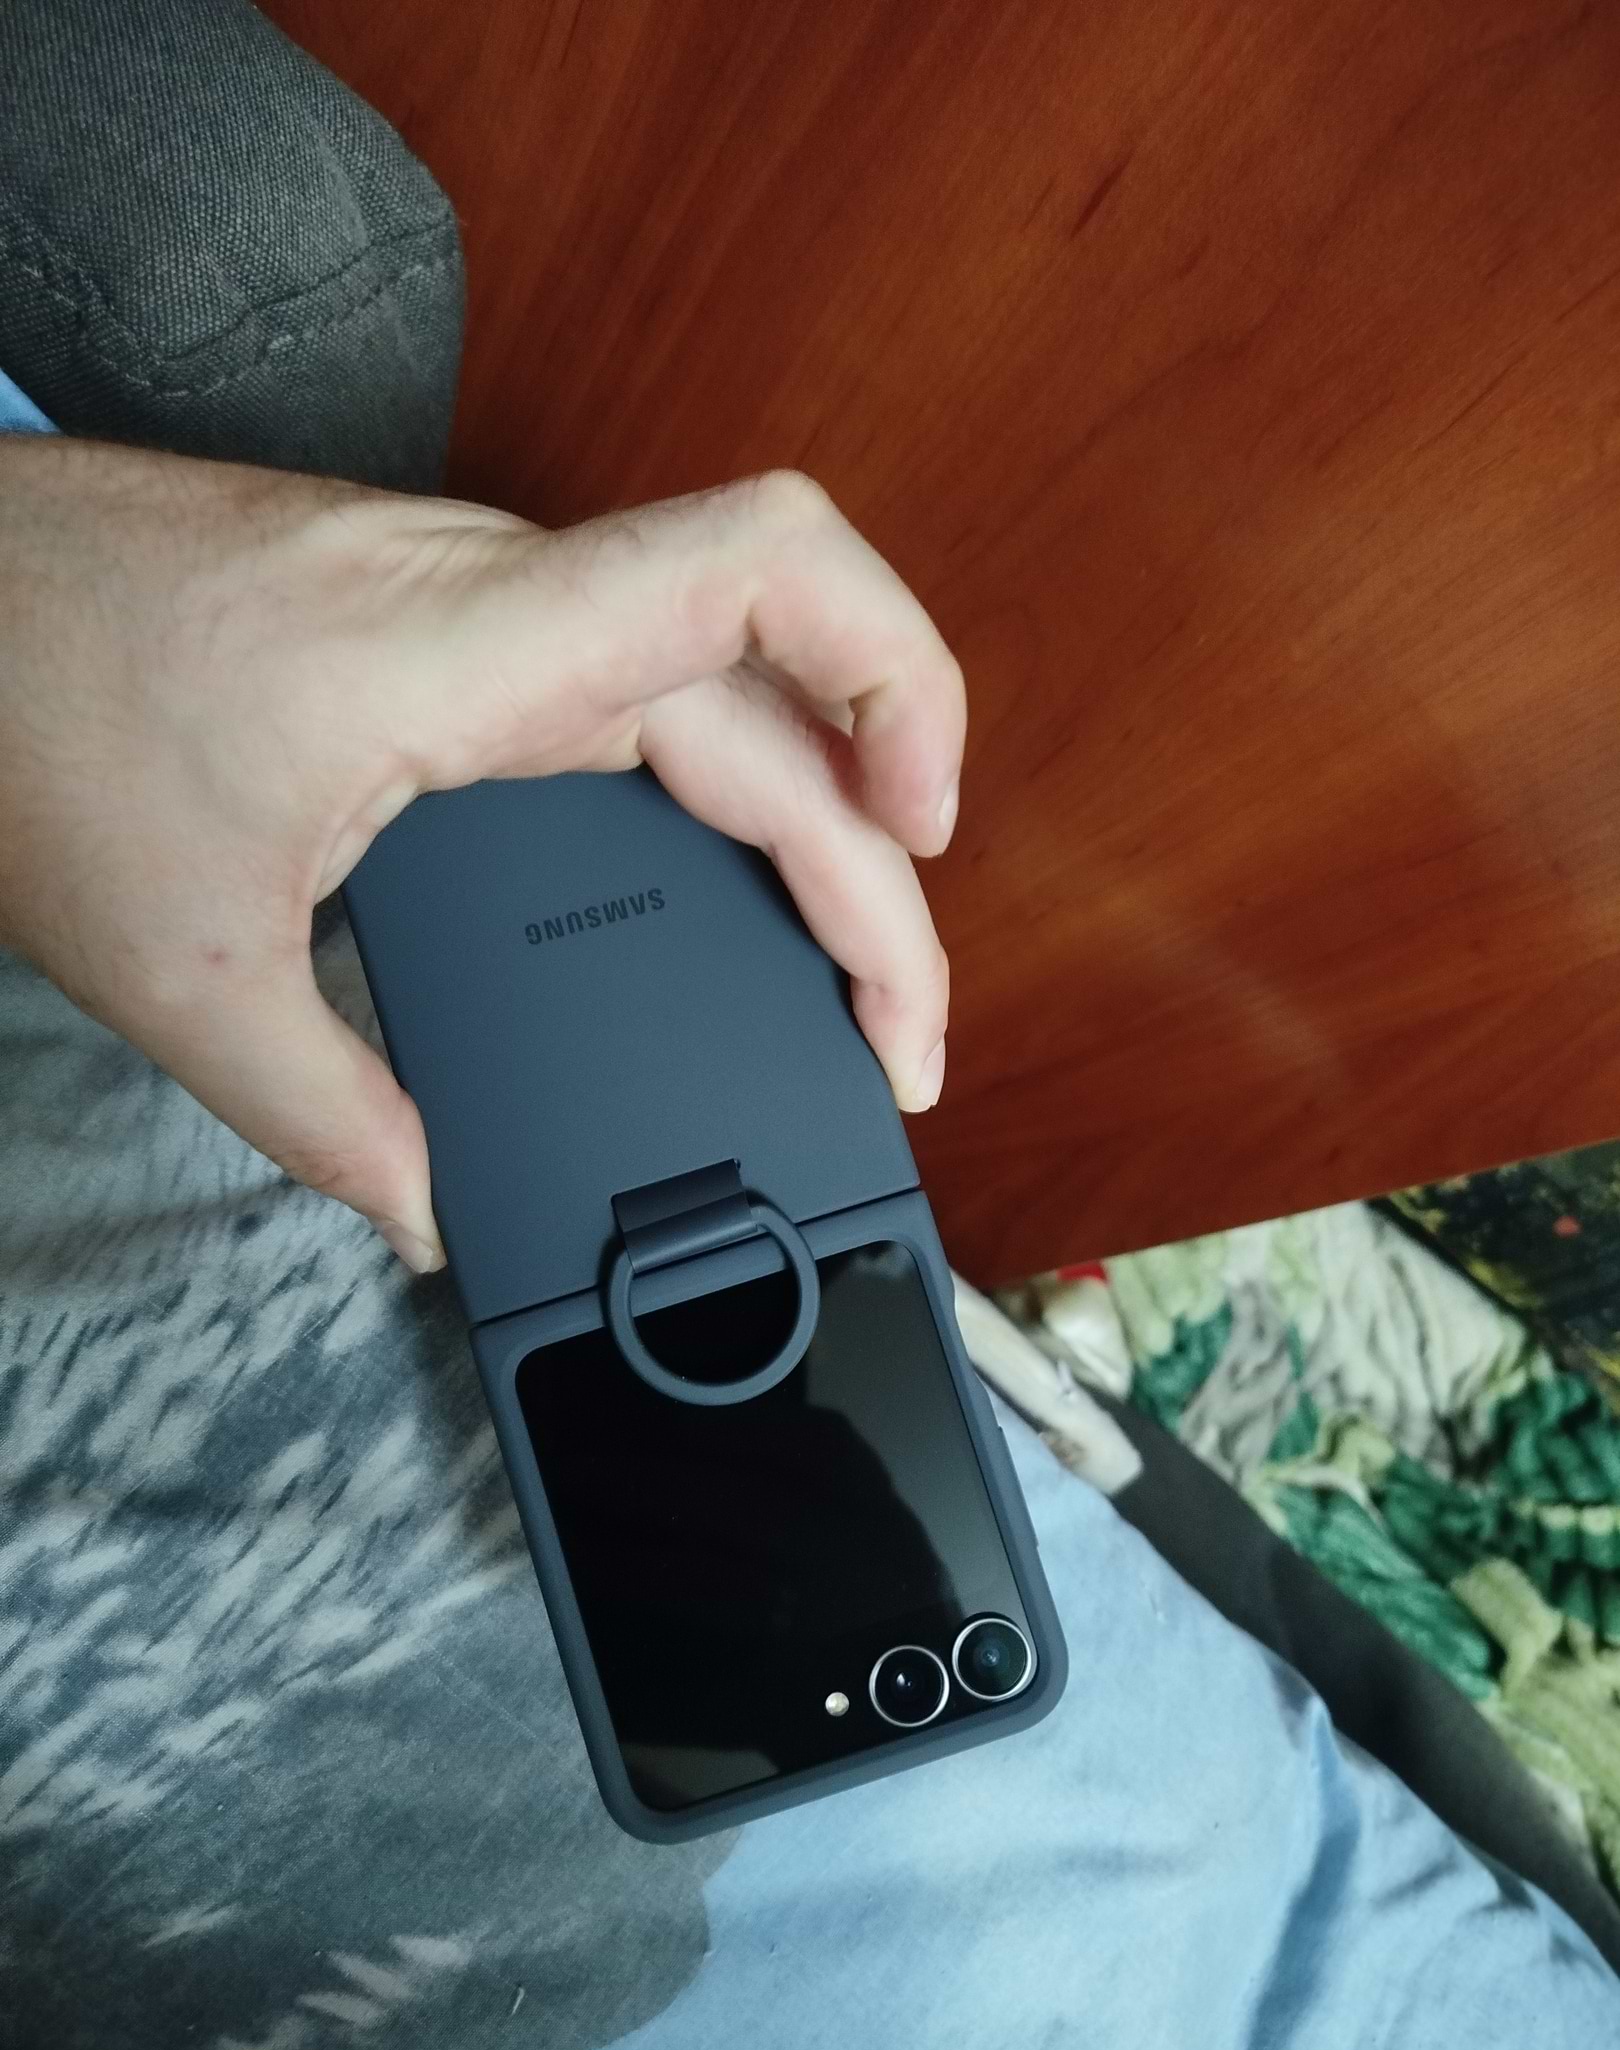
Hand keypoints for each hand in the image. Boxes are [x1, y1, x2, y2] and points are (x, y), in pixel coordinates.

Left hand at [0, 441, 961, 1271]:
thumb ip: (329, 1115)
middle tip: (896, 1038)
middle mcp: (509, 609)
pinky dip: (737, 800)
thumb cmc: (25, 703)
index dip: (897, 675)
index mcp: (469, 649)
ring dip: (825, 825)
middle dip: (878, 869)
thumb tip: (428, 1213)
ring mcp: (491, 615)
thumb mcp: (182, 964)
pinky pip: (657, 698)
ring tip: (854, 976)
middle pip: (786, 695)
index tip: (926, 833)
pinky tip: (731, 890)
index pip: (762, 568)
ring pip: (736, 693)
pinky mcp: (462, 639)